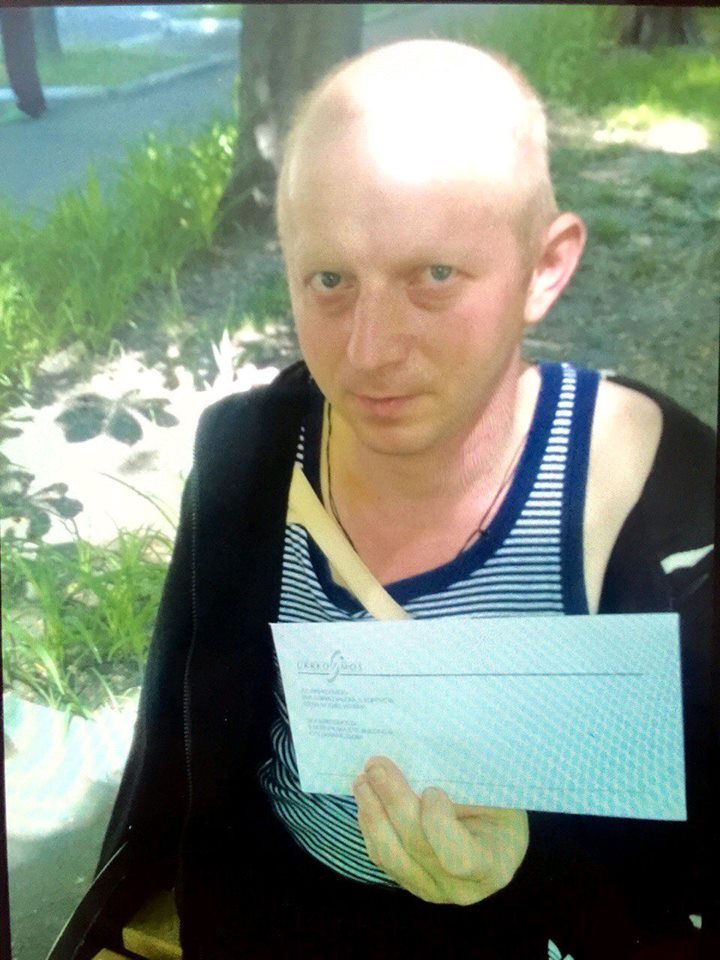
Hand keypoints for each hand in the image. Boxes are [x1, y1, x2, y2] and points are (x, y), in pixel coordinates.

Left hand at [352, 756, 527, 905]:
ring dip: (373, 814)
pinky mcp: (410, 883)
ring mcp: (433, 890)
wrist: (494, 833)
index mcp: (493, 865)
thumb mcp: (497, 794)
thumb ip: (468, 784)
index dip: (439, 824)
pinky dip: (370, 826)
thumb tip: (425, 753)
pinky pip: (383, 858)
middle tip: (377, 767)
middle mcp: (462, 889)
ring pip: (392, 856)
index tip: (431, 789)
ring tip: (363, 781)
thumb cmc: (499, 806)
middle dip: (394, 803)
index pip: (459, 857)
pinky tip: (365, 800)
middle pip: (418, 848)